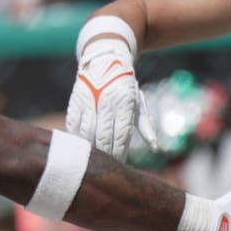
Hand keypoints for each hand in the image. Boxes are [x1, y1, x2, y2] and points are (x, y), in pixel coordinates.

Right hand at [66, 37, 157, 161]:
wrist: (105, 61)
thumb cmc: (125, 88)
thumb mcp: (138, 104)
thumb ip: (146, 127)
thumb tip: (157, 149)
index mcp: (124, 104)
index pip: (121, 135)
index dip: (119, 153)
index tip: (120, 166)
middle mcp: (106, 103)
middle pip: (102, 136)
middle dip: (105, 154)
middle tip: (106, 169)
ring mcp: (89, 101)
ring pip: (86, 132)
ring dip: (89, 149)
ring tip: (93, 162)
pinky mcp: (75, 100)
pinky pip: (73, 124)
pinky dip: (76, 138)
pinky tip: (79, 148)